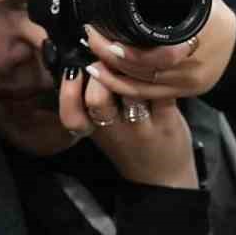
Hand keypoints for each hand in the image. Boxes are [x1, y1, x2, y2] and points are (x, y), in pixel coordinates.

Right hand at [58, 65, 197, 189]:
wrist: (162, 178)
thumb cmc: (129, 146)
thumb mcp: (102, 131)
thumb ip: (92, 102)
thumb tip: (86, 60)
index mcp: (93, 130)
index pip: (71, 114)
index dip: (68, 92)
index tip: (73, 72)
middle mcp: (113, 129)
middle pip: (97, 98)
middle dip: (101, 71)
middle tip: (110, 58)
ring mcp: (141, 126)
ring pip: (131, 89)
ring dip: (131, 67)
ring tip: (134, 56)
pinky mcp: (167, 120)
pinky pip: (161, 90)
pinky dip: (161, 73)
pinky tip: (158, 65)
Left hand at [80, 0, 235, 99]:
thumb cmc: (217, 22)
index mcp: (196, 33)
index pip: (162, 45)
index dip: (131, 45)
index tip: (106, 27)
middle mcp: (189, 61)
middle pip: (145, 65)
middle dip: (112, 53)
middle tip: (92, 34)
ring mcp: (183, 81)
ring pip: (140, 83)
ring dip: (110, 70)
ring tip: (90, 52)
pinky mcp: (176, 93)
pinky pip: (142, 95)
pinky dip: (118, 86)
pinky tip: (99, 73)